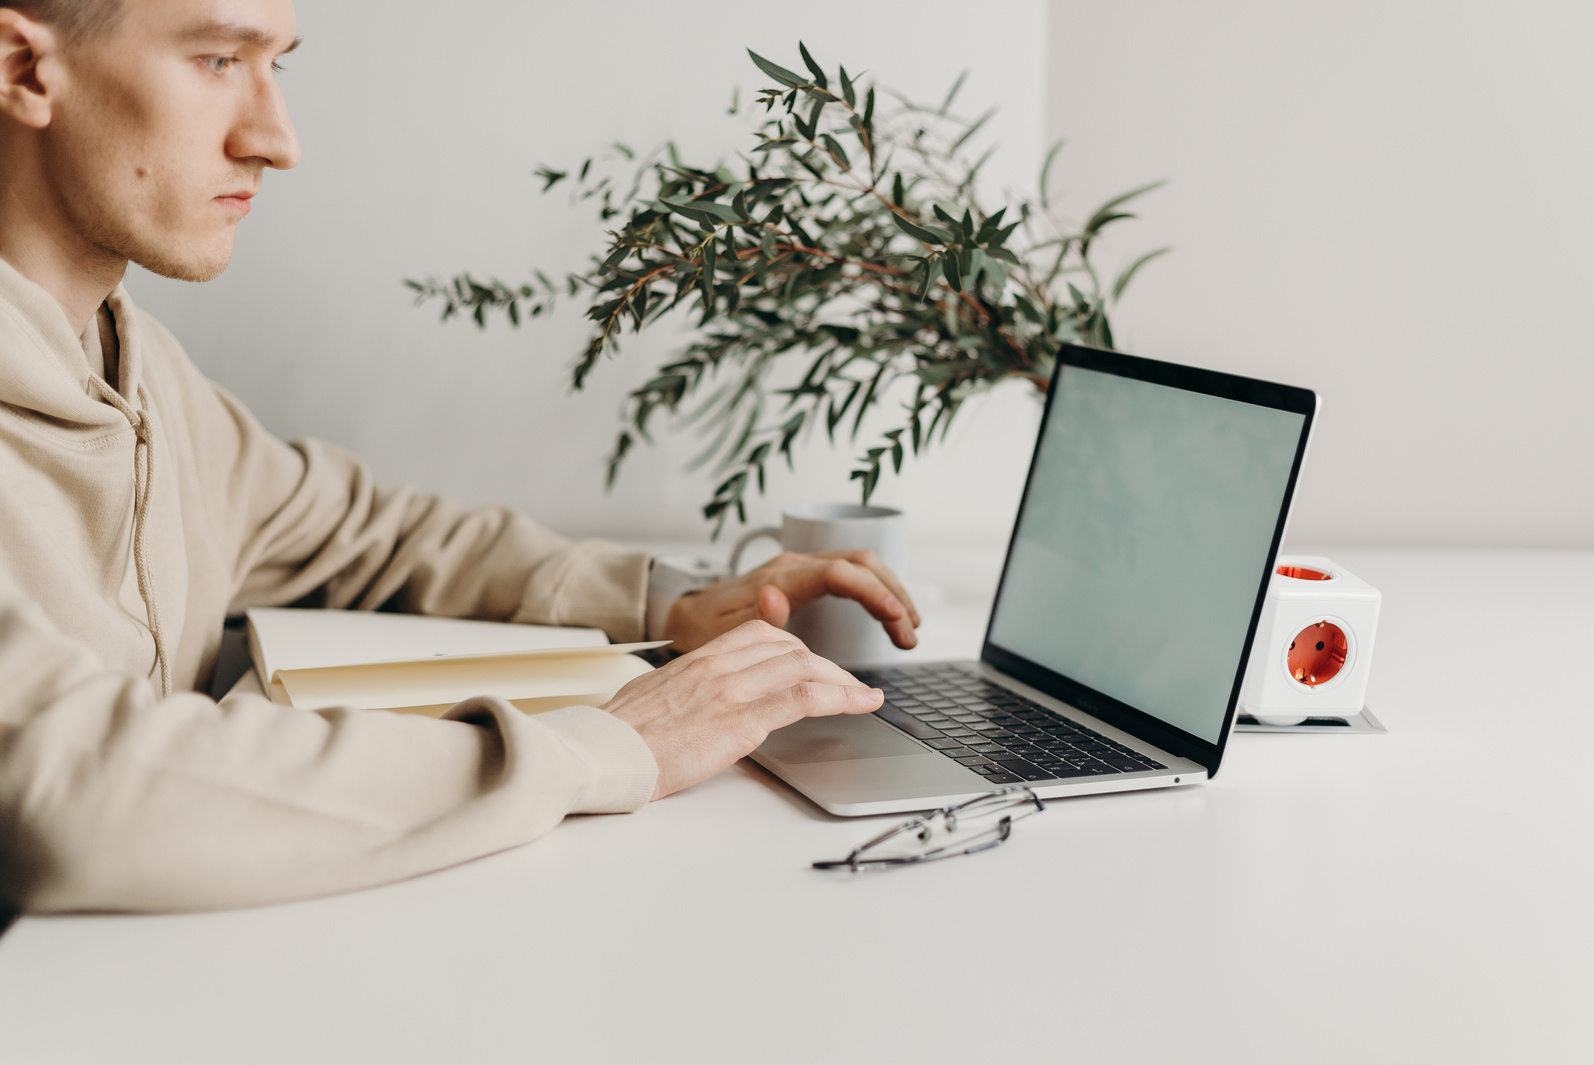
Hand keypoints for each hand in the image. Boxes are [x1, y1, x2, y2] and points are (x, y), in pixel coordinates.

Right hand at [604, 620, 884, 799]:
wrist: (603, 753)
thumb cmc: (618, 737)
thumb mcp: (651, 697)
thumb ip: (680, 691)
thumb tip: (690, 702)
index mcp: (697, 657)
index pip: (762, 635)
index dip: (797, 648)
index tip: (813, 664)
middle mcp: (718, 664)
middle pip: (790, 649)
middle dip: (826, 666)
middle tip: (847, 686)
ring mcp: (731, 688)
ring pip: (804, 667)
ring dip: (843, 681)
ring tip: (864, 696)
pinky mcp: (741, 718)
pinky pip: (805, 697)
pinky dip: (842, 697)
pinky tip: (862, 704)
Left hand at [663, 550, 920, 653]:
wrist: (682, 615)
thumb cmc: (700, 628)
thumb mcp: (720, 631)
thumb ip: (753, 617)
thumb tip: (776, 595)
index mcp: (780, 578)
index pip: (840, 573)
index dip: (873, 593)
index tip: (897, 619)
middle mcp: (793, 566)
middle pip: (859, 563)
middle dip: (892, 594)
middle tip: (910, 634)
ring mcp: (800, 570)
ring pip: (859, 566)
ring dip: (889, 593)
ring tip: (908, 630)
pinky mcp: (803, 579)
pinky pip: (849, 577)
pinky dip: (875, 593)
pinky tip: (888, 619)